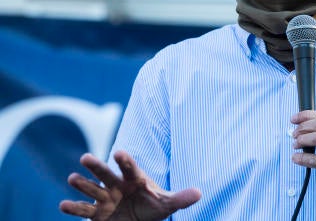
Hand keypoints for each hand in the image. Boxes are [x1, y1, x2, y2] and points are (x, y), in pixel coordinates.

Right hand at [59, 150, 200, 220]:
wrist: (139, 220)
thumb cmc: (153, 207)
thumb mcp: (167, 204)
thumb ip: (181, 198)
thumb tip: (200, 193)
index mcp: (135, 179)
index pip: (130, 167)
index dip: (124, 160)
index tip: (118, 152)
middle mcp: (117, 185)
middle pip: (105, 173)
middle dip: (96, 166)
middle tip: (85, 157)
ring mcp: (105, 198)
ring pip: (91, 189)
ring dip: (82, 184)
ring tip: (72, 178)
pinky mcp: (96, 214)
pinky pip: (83, 210)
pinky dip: (74, 207)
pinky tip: (64, 204)